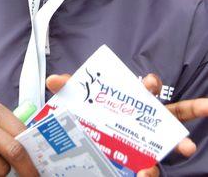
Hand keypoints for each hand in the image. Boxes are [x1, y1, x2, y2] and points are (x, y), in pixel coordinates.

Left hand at [46, 73, 207, 176]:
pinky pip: (150, 168)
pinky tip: (146, 170)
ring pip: (171, 142)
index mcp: (130, 103)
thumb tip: (55, 81)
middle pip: (172, 112)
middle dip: (189, 107)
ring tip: (188, 147)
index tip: (150, 82)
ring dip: (180, 143)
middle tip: (203, 106)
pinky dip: (149, 171)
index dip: (150, 84)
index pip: (146, 90)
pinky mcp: (140, 166)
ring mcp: (145, 145)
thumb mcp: (77, 106)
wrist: (80, 159)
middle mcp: (143, 123)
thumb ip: (70, 92)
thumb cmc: (88, 123)